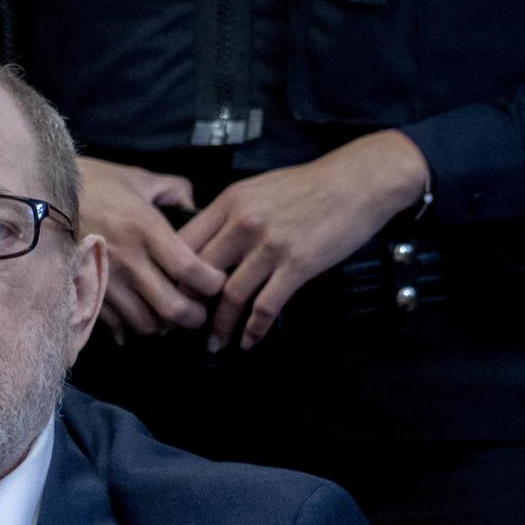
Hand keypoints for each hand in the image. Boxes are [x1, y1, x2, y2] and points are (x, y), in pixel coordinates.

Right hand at [78, 156, 222, 338]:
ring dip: (163, 325)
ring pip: (145, 323)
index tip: (217, 284)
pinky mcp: (87, 292)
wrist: (42, 196)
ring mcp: (105, 280)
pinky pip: (116, 325)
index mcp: (145, 228)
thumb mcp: (137, 177)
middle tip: (199, 312)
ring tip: (169, 317)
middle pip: (172, 308)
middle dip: (193, 317)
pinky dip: (132, 328)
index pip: (190, 269)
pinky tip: (139, 317)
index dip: (211, 284)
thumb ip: (172, 189)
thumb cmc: (94, 184)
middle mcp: (128, 260)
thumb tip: (193, 203)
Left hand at [179, 130, 429, 351]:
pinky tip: (248, 341)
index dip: (169, 273)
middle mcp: (243, 224)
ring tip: (214, 343)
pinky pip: (266, 306)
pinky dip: (254, 329)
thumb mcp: (257, 188)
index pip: (183, 243)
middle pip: (199, 273)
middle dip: (188, 305)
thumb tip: (203, 244)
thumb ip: (228, 215)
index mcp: (228, 202)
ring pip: (230, 296)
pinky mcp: (297, 265)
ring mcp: (270, 246)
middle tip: (183, 327)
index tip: (166, 295)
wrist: (357, 181)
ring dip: (220, 326)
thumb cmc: (307, 185)